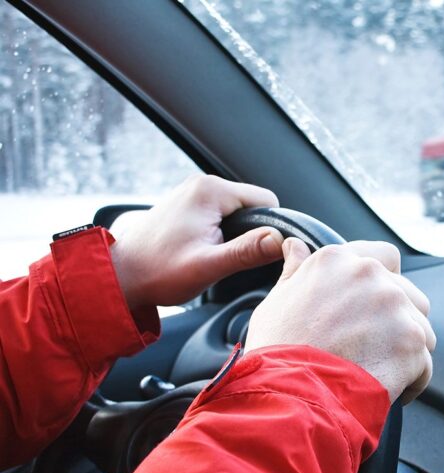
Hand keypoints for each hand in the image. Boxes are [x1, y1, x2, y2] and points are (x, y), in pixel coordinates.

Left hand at [111, 175, 283, 309]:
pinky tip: (204, 250)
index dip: (270, 229)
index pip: (267, 200)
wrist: (119, 275)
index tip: (255, 253)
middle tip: (228, 258)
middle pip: (252, 205)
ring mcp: (193, 192)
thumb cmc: (157, 271)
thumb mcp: (208, 266)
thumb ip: (247, 251)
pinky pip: (221, 214)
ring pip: (237, 211)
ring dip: (235, 234)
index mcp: (211, 190)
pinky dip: (221, 232)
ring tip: (213, 256)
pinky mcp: (188, 204)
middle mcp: (202, 184)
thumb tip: (280, 240)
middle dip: (250, 233)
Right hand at [245, 238, 435, 403]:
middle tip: (372, 347)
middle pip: (407, 294)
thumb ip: (295, 271)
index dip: (384, 281)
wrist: (291, 395)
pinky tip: (390, 390)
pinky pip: (424, 362)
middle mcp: (370, 275)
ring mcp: (394, 307)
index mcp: (337, 261)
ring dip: (406, 348)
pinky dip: (411, 379)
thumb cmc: (278, 352)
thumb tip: (296, 247)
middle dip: (396, 320)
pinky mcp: (411, 342)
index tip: (373, 306)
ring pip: (420, 326)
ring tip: (380, 370)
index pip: (384, 256)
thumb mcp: (276, 302)